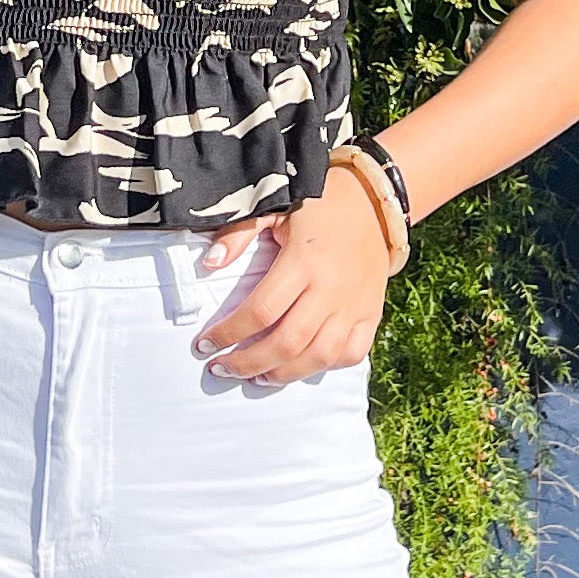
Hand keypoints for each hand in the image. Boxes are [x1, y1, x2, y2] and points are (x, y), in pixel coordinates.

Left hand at [190, 182, 392, 384]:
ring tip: (255, 376)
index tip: (204, 345)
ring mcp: (354, 305)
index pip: (260, 311)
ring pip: (318, 357)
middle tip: (222, 368)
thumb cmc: (318, 203)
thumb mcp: (276, 206)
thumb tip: (210, 263)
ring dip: (282, 374)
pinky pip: (351, 354)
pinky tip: (299, 366)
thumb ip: (240, 233)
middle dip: (247, 363)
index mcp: (304, 261)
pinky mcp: (372, 314)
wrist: (374, 201)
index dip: (228, 333)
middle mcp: (331, 289)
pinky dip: (324, 367)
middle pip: (287, 343)